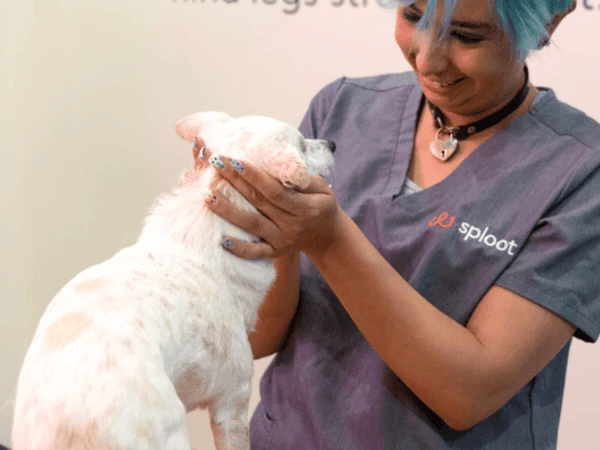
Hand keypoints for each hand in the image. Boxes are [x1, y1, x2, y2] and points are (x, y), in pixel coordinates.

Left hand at [197, 138, 339, 259]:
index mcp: (305, 207)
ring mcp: (282, 240)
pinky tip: (221, 240)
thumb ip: (302, 180)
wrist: (327, 236)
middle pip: (259, 202)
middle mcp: (292, 225)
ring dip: (228, 211)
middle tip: (214, 164)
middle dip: (235, 182)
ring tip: (207, 196)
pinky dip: (239, 249)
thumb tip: (278, 165)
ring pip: (251, 225)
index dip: (254, 176)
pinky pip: (255, 252)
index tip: (234, 160)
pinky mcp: (275, 252)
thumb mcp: (322, 189)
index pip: (275, 190)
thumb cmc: (321, 204)